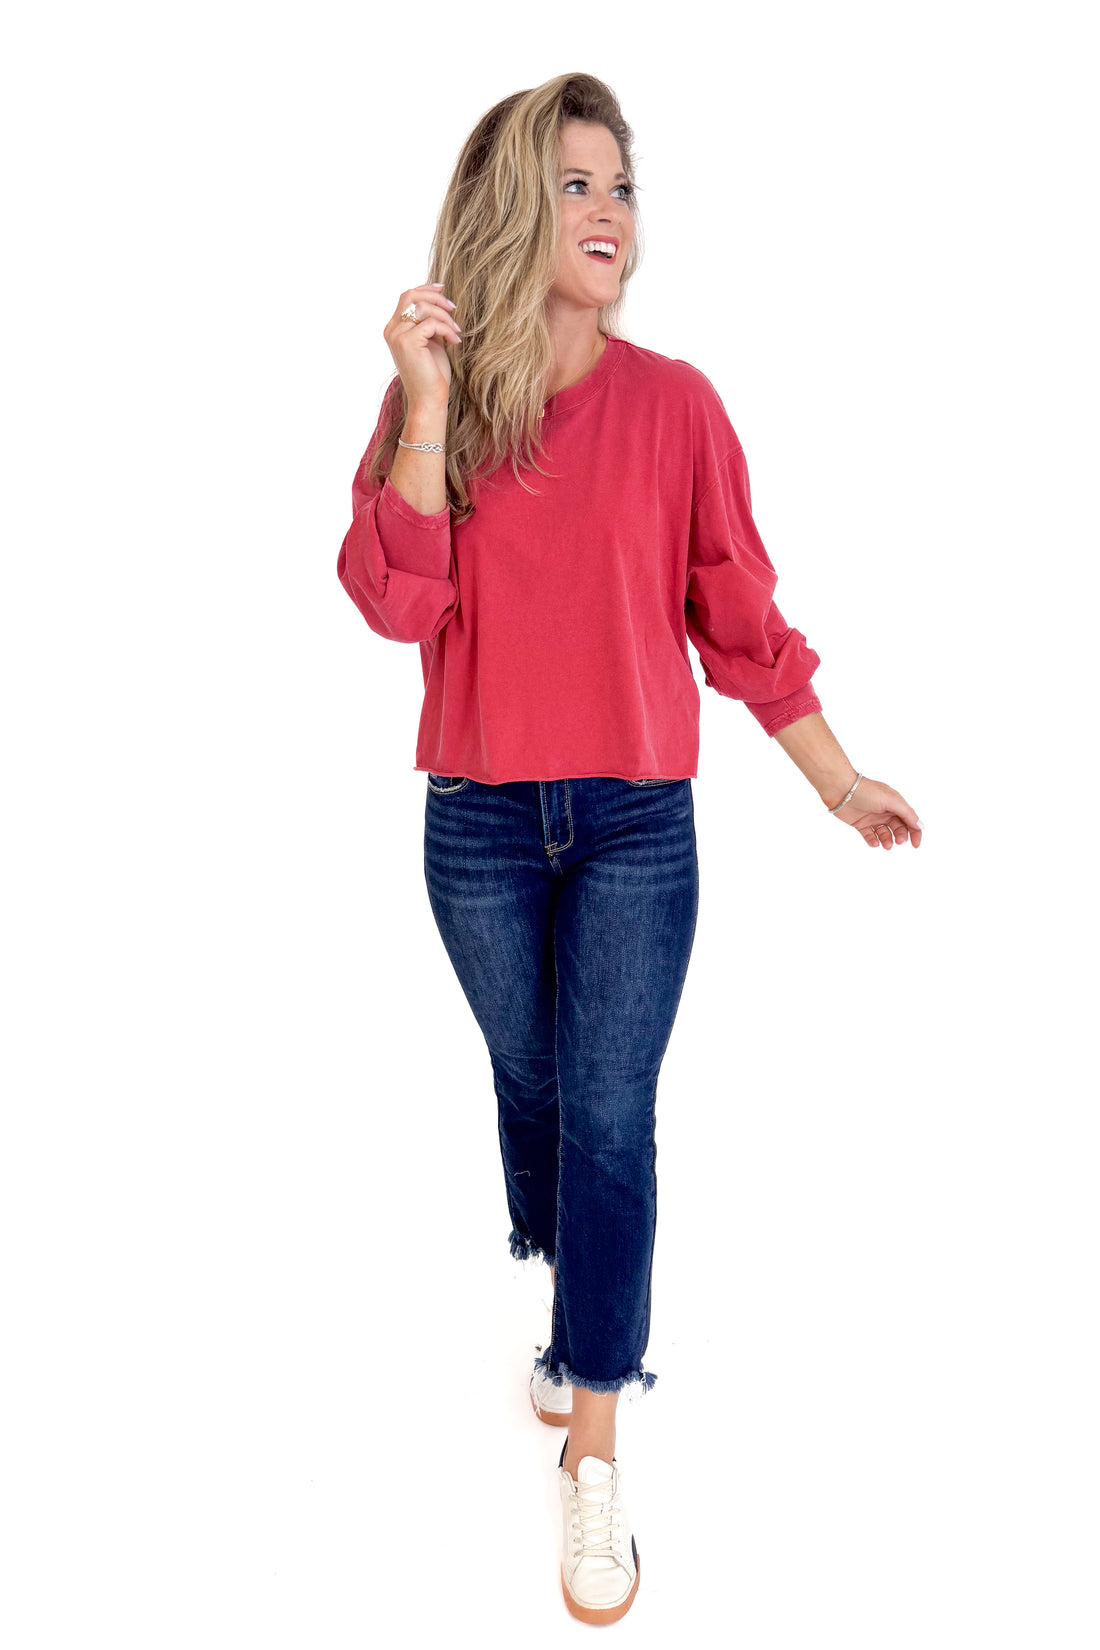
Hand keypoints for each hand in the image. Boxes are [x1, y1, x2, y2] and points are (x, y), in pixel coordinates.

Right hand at [384, 282, 461, 406]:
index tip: (443, 289)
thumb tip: (439, 302)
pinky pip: (431, 323)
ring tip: (456, 330)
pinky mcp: (408, 342)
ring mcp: (398, 335)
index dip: (425, 289)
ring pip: (423, 307)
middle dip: (435, 298)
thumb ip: (429, 323)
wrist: (429, 400)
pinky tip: (455, 341)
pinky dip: (447, 329)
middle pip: (411, 296)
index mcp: (394, 329)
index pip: (406, 297)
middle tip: (453, 308)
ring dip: (444, 315)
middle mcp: (392, 330)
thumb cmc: (432, 375)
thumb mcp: (430, 342)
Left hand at [825, 774, 922, 848]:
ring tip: (887, 845)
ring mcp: (873, 817)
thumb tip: (919, 825)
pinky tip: (874, 843)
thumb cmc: (866, 791)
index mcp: (895, 803)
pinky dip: (873, 841)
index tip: (915, 845)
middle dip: (901, 836)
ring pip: (885, 833)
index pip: (910, 820)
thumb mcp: (891, 800)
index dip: (915, 832)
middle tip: (898, 841)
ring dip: (888, 841)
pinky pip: (870, 836)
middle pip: (898, 828)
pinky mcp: (860, 824)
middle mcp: (885, 810)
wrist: (841, 789)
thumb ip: (907, 813)